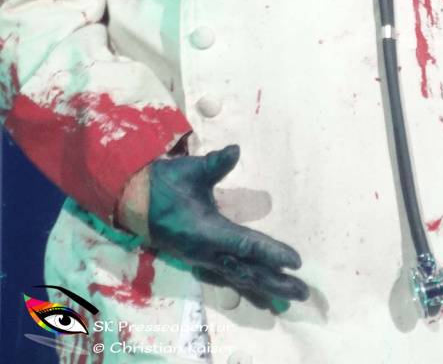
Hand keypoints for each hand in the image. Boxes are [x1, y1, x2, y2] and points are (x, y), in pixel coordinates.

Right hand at [146, 146, 308, 306]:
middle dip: (277, 281)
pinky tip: (263, 292)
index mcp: (207, 232)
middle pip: (248, 271)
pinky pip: (230, 278)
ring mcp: (203, 259)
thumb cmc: (165, 185)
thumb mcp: (190, 171)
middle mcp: (207, 252)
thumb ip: (214, 164)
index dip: (272, 253)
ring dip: (267, 287)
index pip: (246, 245)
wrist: (135, 203)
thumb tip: (235, 150)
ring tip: (291, 296)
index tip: (296, 261)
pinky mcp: (200, 260)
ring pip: (240, 278)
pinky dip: (250, 286)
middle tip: (304, 291)